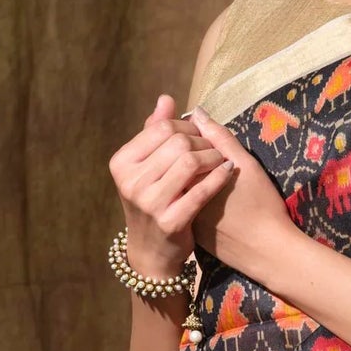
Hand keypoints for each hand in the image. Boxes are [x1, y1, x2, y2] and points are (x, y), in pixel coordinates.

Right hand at [108, 93, 236, 276]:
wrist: (150, 251)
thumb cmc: (152, 201)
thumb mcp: (145, 167)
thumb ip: (154, 132)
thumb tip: (166, 99)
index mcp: (121, 163)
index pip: (161, 128)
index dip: (187, 127)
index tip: (199, 136)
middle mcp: (130, 182)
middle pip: (178, 142)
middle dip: (203, 142)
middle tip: (215, 149)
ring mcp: (149, 203)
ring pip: (190, 162)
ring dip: (213, 157)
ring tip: (222, 160)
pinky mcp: (170, 222)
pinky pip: (201, 191)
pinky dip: (219, 177)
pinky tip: (228, 172)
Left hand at [182, 105, 295, 280]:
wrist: (266, 252)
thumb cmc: (262, 206)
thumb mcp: (245, 165)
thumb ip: (219, 138)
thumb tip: (197, 113)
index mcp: (191, 178)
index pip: (175, 145)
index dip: (191, 134)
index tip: (213, 138)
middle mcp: (180, 196)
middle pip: (172, 164)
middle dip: (188, 151)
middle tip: (216, 154)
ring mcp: (182, 214)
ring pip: (178, 183)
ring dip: (192, 172)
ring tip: (216, 172)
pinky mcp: (190, 229)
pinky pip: (184, 202)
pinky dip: (194, 192)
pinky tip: (216, 193)